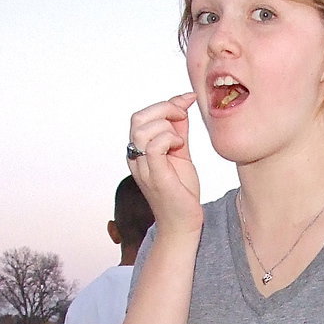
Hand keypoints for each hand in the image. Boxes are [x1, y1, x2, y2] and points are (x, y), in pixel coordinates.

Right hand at [128, 93, 202, 234]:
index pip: (141, 116)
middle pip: (138, 118)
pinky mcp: (155, 177)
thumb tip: (183, 103)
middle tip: (184, 116)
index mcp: (138, 151)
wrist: (183, 223)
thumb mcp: (181, 153)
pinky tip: (180, 146)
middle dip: (165, 109)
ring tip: (181, 140)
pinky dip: (169, 139)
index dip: (165, 103)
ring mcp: (143, 168)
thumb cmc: (181, 192)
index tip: (188, 100)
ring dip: (167, 126)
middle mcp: (135, 158)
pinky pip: (153, 147)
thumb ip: (179, 130)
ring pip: (143, 129)